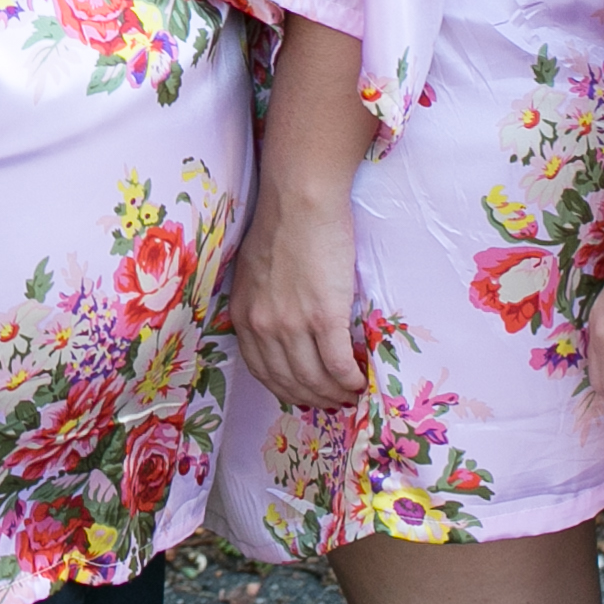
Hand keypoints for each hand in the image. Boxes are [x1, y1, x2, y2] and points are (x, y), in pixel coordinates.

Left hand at [227, 173, 364, 411]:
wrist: (299, 199)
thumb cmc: (281, 225)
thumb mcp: (254, 271)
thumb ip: (262, 302)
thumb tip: (282, 325)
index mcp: (243, 315)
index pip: (261, 371)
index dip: (286, 390)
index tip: (303, 395)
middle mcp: (262, 326)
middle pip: (288, 382)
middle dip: (312, 399)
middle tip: (333, 403)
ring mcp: (292, 324)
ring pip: (315, 379)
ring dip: (335, 395)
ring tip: (350, 396)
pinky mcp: (324, 316)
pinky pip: (338, 365)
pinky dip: (351, 381)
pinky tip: (361, 382)